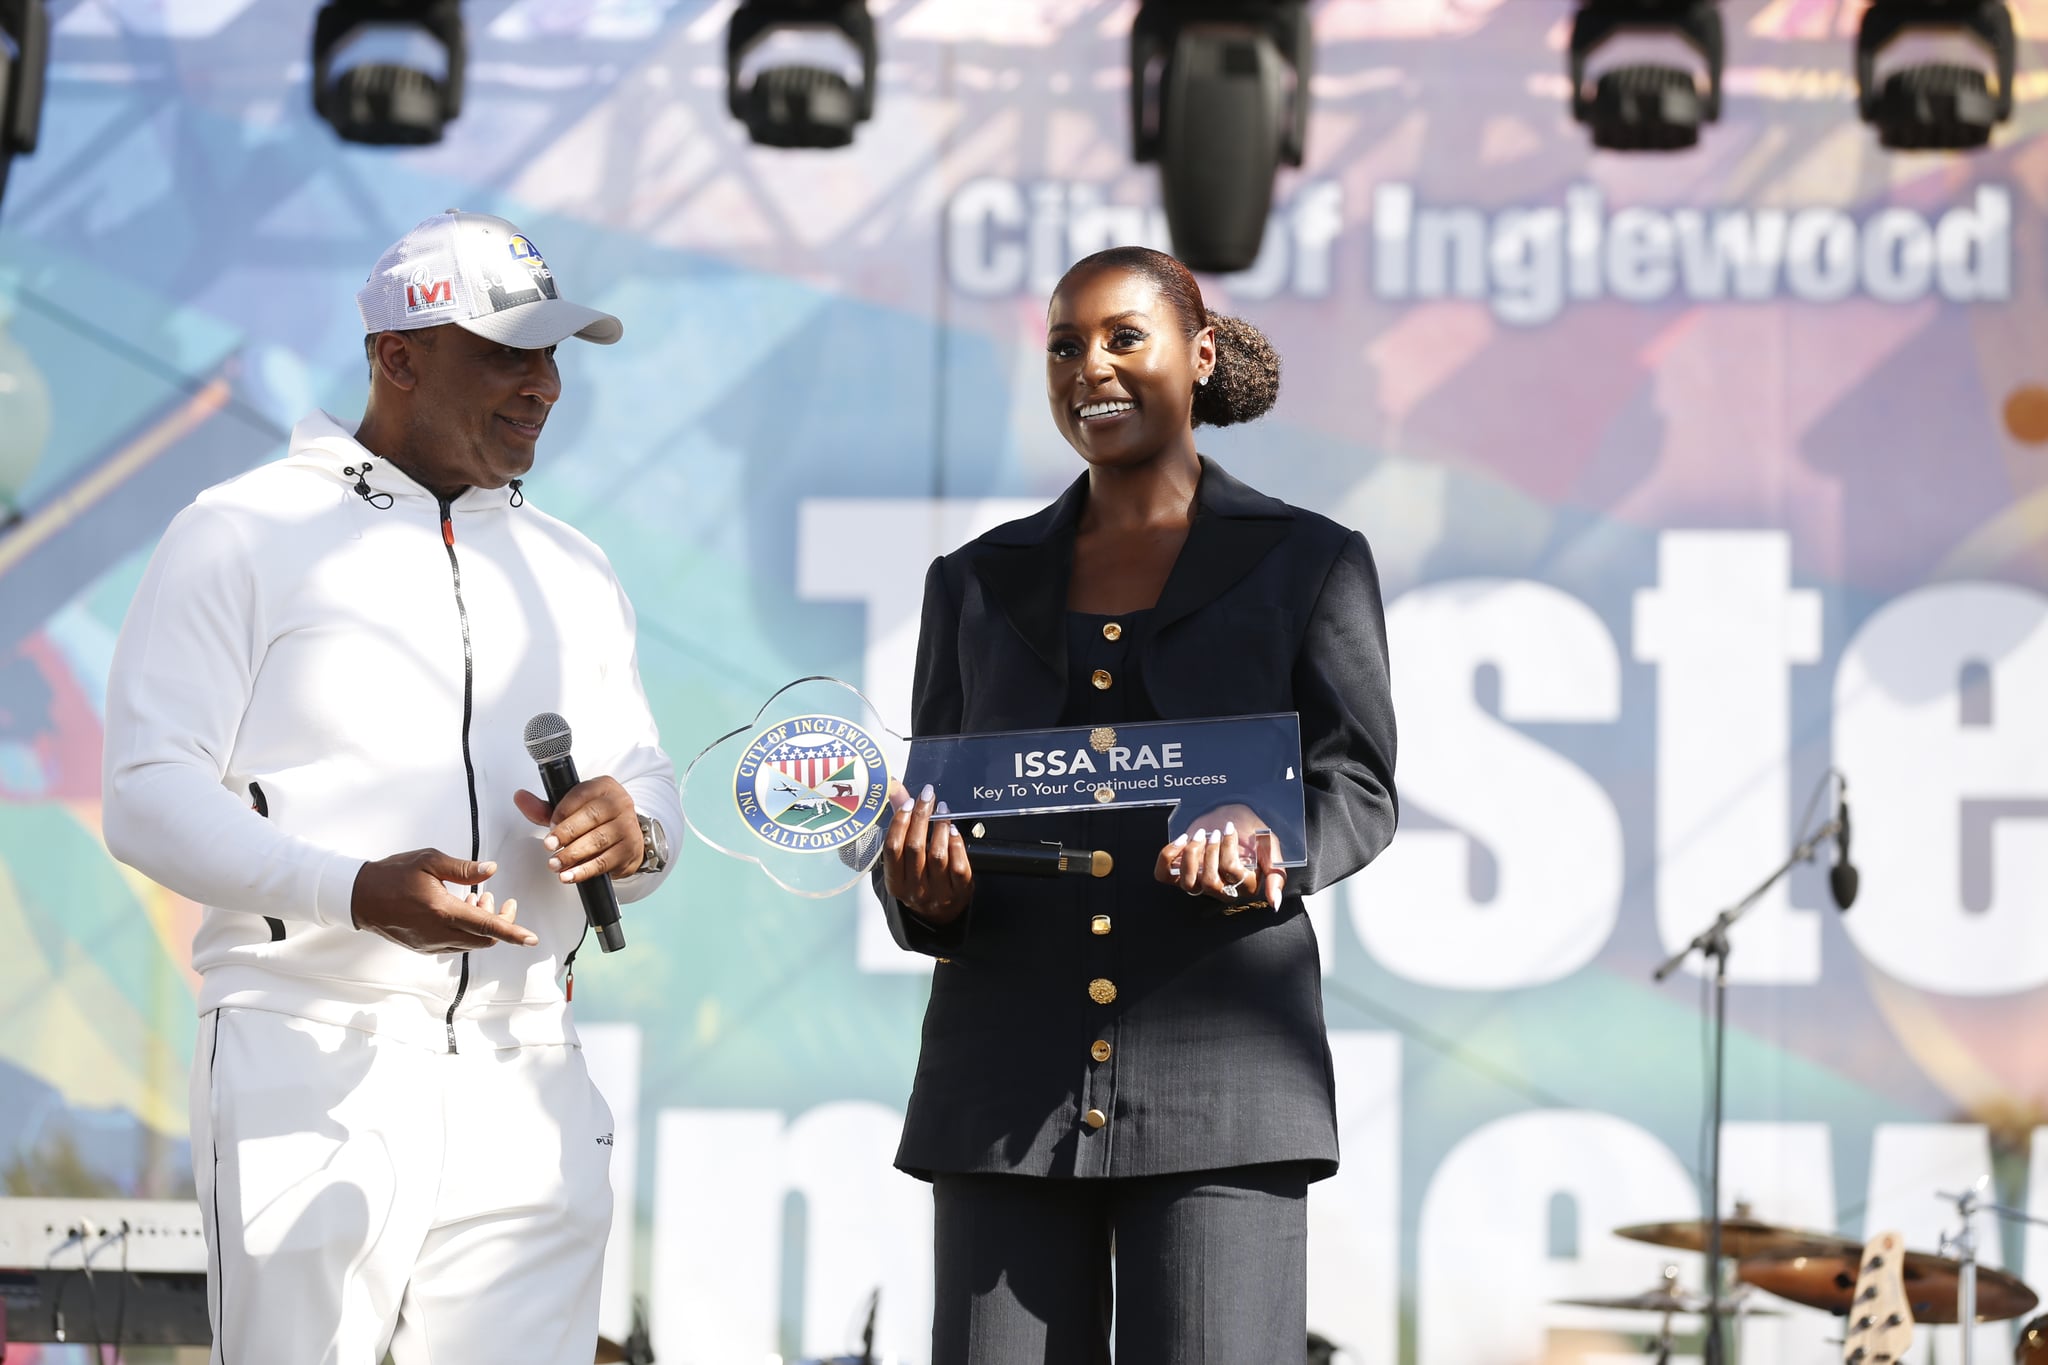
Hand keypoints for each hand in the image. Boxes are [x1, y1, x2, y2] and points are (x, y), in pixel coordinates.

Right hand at [351, 850, 537, 953]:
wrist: (358, 896)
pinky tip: (458, 909)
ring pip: (470, 942)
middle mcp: (439, 933)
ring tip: (474, 897)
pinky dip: (465, 930)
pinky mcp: (422, 947)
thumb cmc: (392, 874)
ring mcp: (430, 943)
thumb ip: (463, 868)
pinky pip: (454, 944)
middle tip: (495, 898)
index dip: (512, 933)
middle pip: (484, 939)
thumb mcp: (429, 861)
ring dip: (480, 925)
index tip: (531, 939)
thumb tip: (491, 870)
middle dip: (498, 922)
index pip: (487, 926)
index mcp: (443, 912)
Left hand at [514, 777, 643, 882]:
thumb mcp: (572, 809)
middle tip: (549, 846)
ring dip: (572, 855)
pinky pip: (604, 862)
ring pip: (597, 841)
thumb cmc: (595, 820)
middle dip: (566, 834)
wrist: (625, 835)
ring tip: (555, 864)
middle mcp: (620, 803)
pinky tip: (570, 875)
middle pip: (591, 818)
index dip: (562, 812)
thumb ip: (544, 808)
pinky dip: (584, 871)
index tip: (550, 825)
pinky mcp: (629, 850)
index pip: (581, 795)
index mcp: (603, 787)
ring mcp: (627, 827)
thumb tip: (520, 797)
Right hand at [881, 780, 972, 925]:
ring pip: (937, 855)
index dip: (900, 822)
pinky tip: (954, 830)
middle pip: (915, 848)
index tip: (909, 803)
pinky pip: (959, 865)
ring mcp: (938, 892)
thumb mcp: (903, 859)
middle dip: (921, 817)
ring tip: (943, 810)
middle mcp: (914, 889)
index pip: (892, 849)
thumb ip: (899, 823)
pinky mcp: (959, 891)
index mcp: (895, 882)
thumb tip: (895, 788)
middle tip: (928, 797)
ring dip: (940, 827)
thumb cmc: (917, 881)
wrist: (938, 916)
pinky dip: (956, 844)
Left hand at [1154, 806, 1285, 908]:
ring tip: (1199, 835)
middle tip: (1213, 832)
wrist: (1231, 816)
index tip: (1229, 828)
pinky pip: (1163, 875)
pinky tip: (1180, 840)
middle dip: (1209, 853)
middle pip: (1209, 883)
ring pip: (1187, 883)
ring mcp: (1198, 883)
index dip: (1228, 849)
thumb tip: (1274, 903)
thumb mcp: (1270, 849)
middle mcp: (1221, 890)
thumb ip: (1276, 876)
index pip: (1232, 874)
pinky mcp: (1179, 873)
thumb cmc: (1251, 833)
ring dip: (1190, 855)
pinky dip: (1166, 857)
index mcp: (1244, 886)